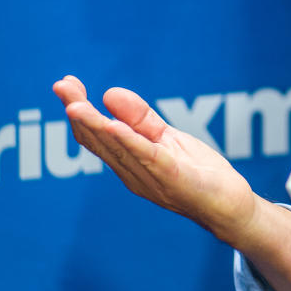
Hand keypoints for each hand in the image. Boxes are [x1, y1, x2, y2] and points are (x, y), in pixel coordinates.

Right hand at [53, 75, 258, 243]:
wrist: (229, 206)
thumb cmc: (198, 174)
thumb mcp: (167, 139)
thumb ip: (141, 119)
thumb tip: (110, 93)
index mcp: (128, 161)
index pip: (95, 134)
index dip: (79, 110)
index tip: (65, 84)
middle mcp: (131, 171)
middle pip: (98, 139)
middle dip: (79, 112)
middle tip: (61, 86)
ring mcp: (149, 177)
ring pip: (117, 148)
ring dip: (95, 126)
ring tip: (76, 106)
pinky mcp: (172, 179)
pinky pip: (148, 157)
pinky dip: (130, 142)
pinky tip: (114, 127)